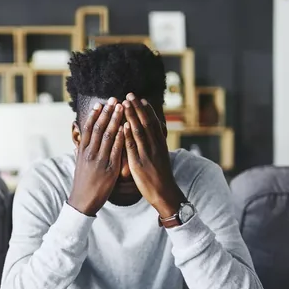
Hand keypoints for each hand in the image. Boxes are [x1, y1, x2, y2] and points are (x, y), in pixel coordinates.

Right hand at [68, 97, 125, 215]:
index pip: (88, 128)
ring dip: (115, 120)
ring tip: (122, 108)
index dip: (94, 115)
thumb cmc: (83, 183)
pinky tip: (125, 128)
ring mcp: (99, 160)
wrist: (82, 201)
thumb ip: (82, 151)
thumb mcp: (80, 164)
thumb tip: (81, 140)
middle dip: (107, 112)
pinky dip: (120, 138)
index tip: (100, 103)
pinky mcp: (109, 169)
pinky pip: (115, 150)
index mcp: (82, 151)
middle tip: (114, 99)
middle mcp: (90, 153)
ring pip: (107, 136)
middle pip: (98, 128)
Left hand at [121, 93, 184, 217]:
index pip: (153, 123)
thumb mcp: (161, 156)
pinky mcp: (139, 164)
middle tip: (130, 94)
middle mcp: (155, 146)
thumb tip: (154, 131)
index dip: (146, 110)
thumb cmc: (161, 176)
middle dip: (137, 108)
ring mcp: (147, 154)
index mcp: (160, 144)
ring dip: (131, 116)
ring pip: (139, 132)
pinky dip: (128, 135)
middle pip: (146, 123)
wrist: (165, 193)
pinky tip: (124, 125)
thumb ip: (157, 143)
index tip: (140, 99)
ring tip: (125, 104)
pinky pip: (133, 148)